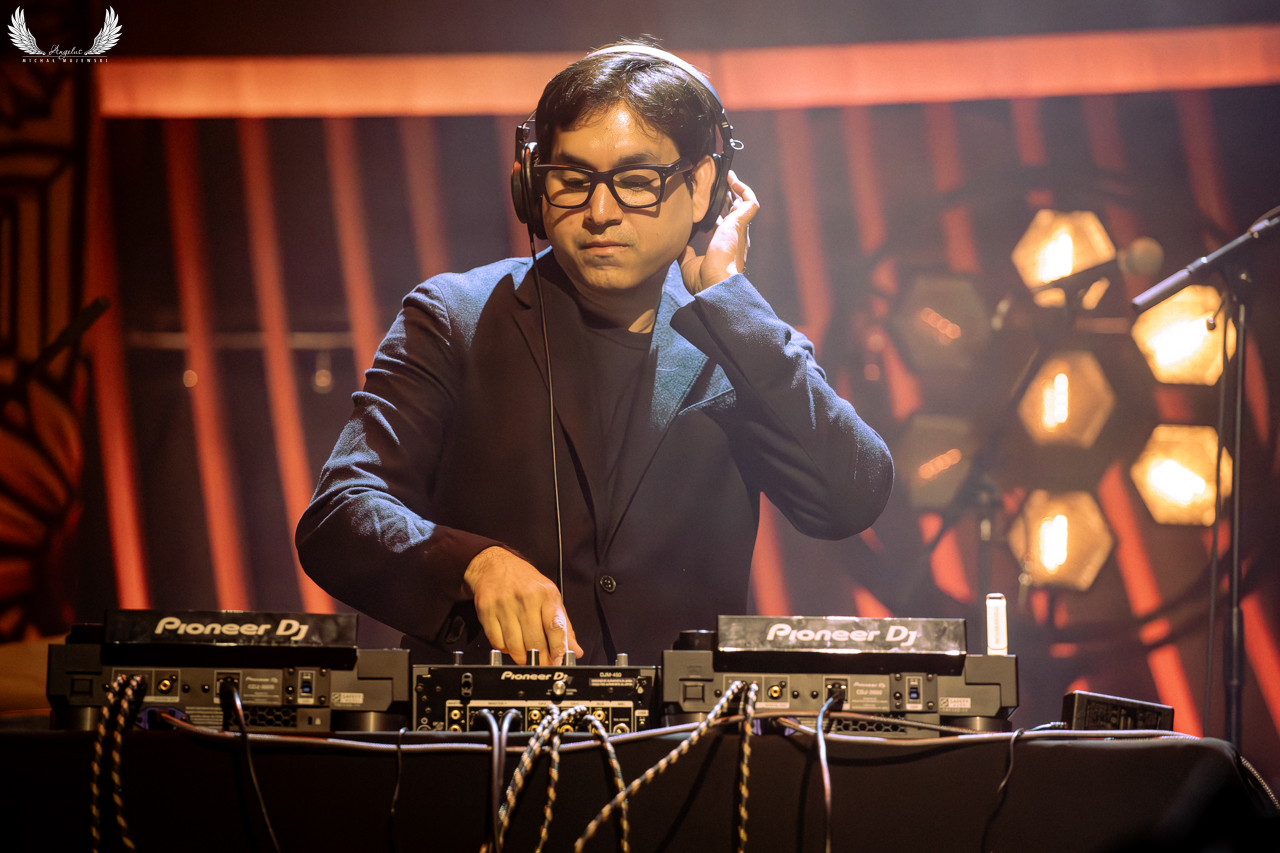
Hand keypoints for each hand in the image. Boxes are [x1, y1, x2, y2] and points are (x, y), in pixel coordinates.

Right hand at [462, 547, 582, 664]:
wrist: (493, 565)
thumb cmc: (524, 581)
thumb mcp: (549, 596)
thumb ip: (563, 624)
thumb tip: (575, 650)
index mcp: (546, 594)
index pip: (555, 626)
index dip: (558, 649)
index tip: (559, 663)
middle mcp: (525, 599)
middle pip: (534, 641)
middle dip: (540, 658)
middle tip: (543, 664)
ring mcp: (504, 605)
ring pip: (515, 645)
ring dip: (521, 657)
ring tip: (526, 656)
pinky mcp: (487, 611)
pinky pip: (497, 642)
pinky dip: (505, 650)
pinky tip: (510, 644)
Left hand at [680, 171, 759, 294]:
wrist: (715, 284)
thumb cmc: (704, 280)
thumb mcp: (689, 264)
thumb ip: (686, 253)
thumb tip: (680, 245)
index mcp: (726, 247)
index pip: (726, 227)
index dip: (721, 215)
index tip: (712, 206)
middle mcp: (736, 238)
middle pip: (736, 213)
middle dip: (730, 199)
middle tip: (721, 185)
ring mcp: (740, 231)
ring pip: (744, 205)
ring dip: (737, 190)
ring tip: (729, 177)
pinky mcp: (740, 224)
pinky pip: (750, 203)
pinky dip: (744, 190)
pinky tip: (733, 180)